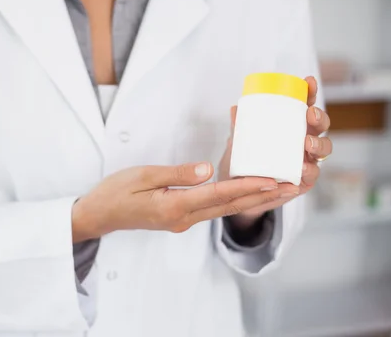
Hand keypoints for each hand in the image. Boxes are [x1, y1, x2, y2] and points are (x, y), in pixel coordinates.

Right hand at [71, 163, 299, 242]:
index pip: (217, 194)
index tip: (272, 178)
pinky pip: (214, 210)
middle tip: (292, 184)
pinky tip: (248, 193)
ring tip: (281, 189)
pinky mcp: (180, 218)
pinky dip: (235, 200)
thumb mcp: (142, 176)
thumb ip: (177, 174)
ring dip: (254, 200)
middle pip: (229, 206)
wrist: (98, 215)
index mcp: (173, 206)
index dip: (246, 185)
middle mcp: (183, 218)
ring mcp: (183, 221)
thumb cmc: (115, 192)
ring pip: (225, 210)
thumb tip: (208, 169)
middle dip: (263, 196)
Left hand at [218, 76, 332, 229]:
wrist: (240, 192)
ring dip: (318, 144)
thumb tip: (235, 108)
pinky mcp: (304, 181)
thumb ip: (239, 127)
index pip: (304, 106)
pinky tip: (303, 168)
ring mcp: (306, 160)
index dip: (310, 93)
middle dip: (320, 117)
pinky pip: (312, 175)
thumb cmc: (244, 161)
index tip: (309, 81)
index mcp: (291, 126)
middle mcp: (303, 141)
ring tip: (307, 144)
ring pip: (323, 149)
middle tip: (310, 115)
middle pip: (320, 125)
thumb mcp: (239, 142)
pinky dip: (309, 170)